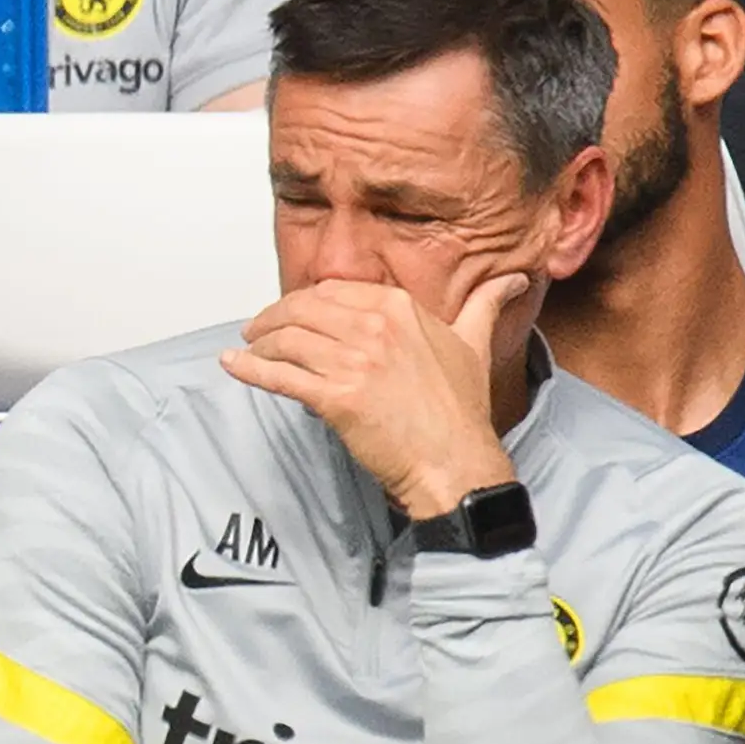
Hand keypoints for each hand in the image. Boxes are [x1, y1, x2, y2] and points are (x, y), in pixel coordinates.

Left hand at [221, 273, 527, 519]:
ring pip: (288, 340)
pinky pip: (281, 377)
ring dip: (260, 344)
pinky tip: (233, 366)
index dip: (307, 302)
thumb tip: (511, 280)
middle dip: (273, 318)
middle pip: (303, 310)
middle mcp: (375, 327)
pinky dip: (251, 370)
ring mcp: (354, 361)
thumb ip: (486, 304)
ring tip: (248, 350)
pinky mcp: (336, 397)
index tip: (294, 314)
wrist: (455, 463)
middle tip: (258, 330)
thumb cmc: (461, 413)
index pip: (335, 291)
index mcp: (400, 308)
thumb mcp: (474, 345)